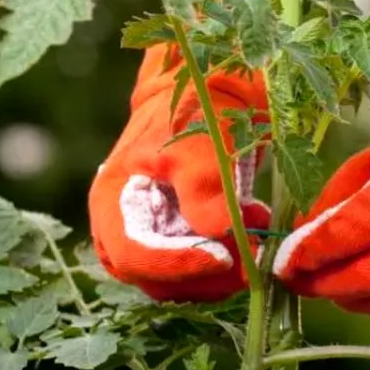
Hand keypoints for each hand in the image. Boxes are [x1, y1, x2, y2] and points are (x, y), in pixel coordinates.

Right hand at [89, 44, 270, 302]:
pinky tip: (254, 228)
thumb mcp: (201, 141)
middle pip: (154, 279)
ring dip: (220, 270)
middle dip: (204, 273)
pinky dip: (228, 260)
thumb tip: (216, 232)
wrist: (212, 87)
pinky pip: (197, 269)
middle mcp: (123, 228)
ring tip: (256, 230)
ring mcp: (150, 237)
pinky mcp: (178, 240)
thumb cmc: (197, 107)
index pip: (132, 256)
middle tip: (251, 251)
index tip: (221, 256)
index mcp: (112, 201)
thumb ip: (204, 186)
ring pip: (179, 282)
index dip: (174, 264)